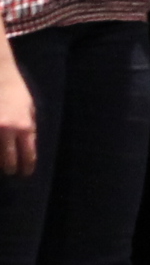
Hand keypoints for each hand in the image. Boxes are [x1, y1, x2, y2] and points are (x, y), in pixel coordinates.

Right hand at [0, 59, 33, 176]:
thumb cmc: (16, 91)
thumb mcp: (30, 108)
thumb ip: (29, 126)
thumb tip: (27, 143)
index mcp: (25, 126)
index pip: (28, 154)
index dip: (27, 167)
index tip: (26, 173)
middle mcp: (8, 130)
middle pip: (9, 159)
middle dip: (11, 168)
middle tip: (11, 171)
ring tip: (1, 165)